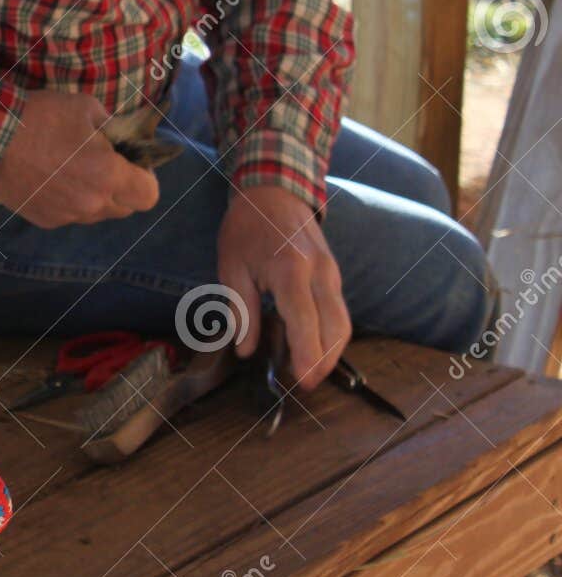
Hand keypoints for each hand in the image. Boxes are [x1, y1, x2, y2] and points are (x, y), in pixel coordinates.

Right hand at [0, 91, 160, 227]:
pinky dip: (68, 202)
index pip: (148, 196)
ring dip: (96, 197)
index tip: (133, 163)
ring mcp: (66, 215)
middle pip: (125, 208)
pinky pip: (69, 216)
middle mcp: (91, 203)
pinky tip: (52, 179)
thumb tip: (121, 138)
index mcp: (108, 175)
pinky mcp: (44, 219)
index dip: (147, 178)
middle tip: (105, 164)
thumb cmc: (42, 116)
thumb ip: (112, 128)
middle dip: (123, 188)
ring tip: (74, 171)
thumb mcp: (87, 107)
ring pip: (97, 214)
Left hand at [218, 185, 350, 389]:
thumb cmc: (246, 228)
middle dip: (324, 361)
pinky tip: (314, 347)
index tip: (303, 381)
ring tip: (309, 372)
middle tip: (305, 386)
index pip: (305, 321)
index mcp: (291, 270)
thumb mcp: (231, 268)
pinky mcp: (334, 274)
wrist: (274, 191)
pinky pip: (340, 311)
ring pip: (344, 322)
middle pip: (335, 327)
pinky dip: (332, 334)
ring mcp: (332, 273)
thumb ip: (242, 310)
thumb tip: (247, 350)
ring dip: (332, 351)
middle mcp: (320, 273)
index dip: (307, 355)